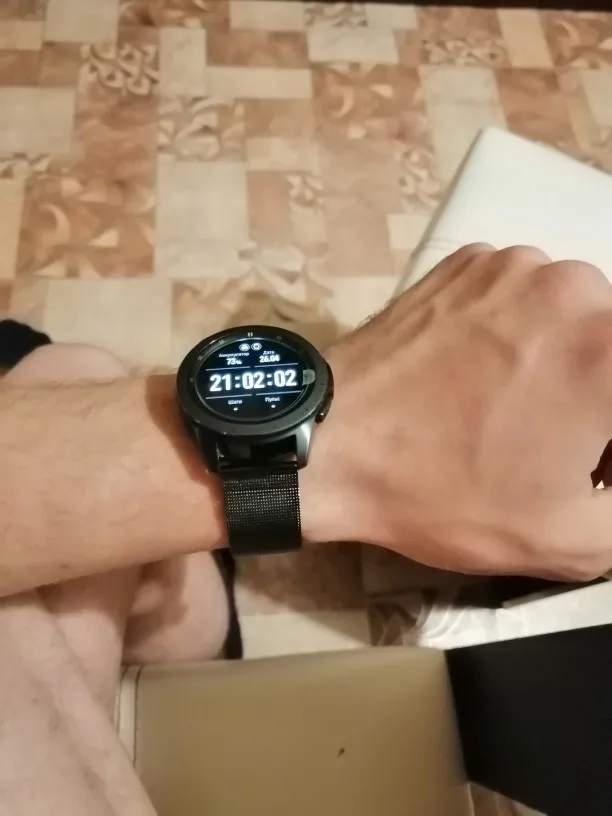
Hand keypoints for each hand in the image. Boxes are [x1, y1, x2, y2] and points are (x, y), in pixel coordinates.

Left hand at [308, 245, 611, 579]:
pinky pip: (514, 296)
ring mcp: (513, 265)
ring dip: (556, 356)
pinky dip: (509, 329)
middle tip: (549, 440)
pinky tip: (472, 370)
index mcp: (611, 350)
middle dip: (597, 395)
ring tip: (505, 405)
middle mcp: (574, 288)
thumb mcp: (569, 539)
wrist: (333, 443)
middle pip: (610, 347)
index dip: (608, 439)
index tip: (587, 459)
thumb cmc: (445, 493)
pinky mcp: (465, 262)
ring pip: (567, 315)